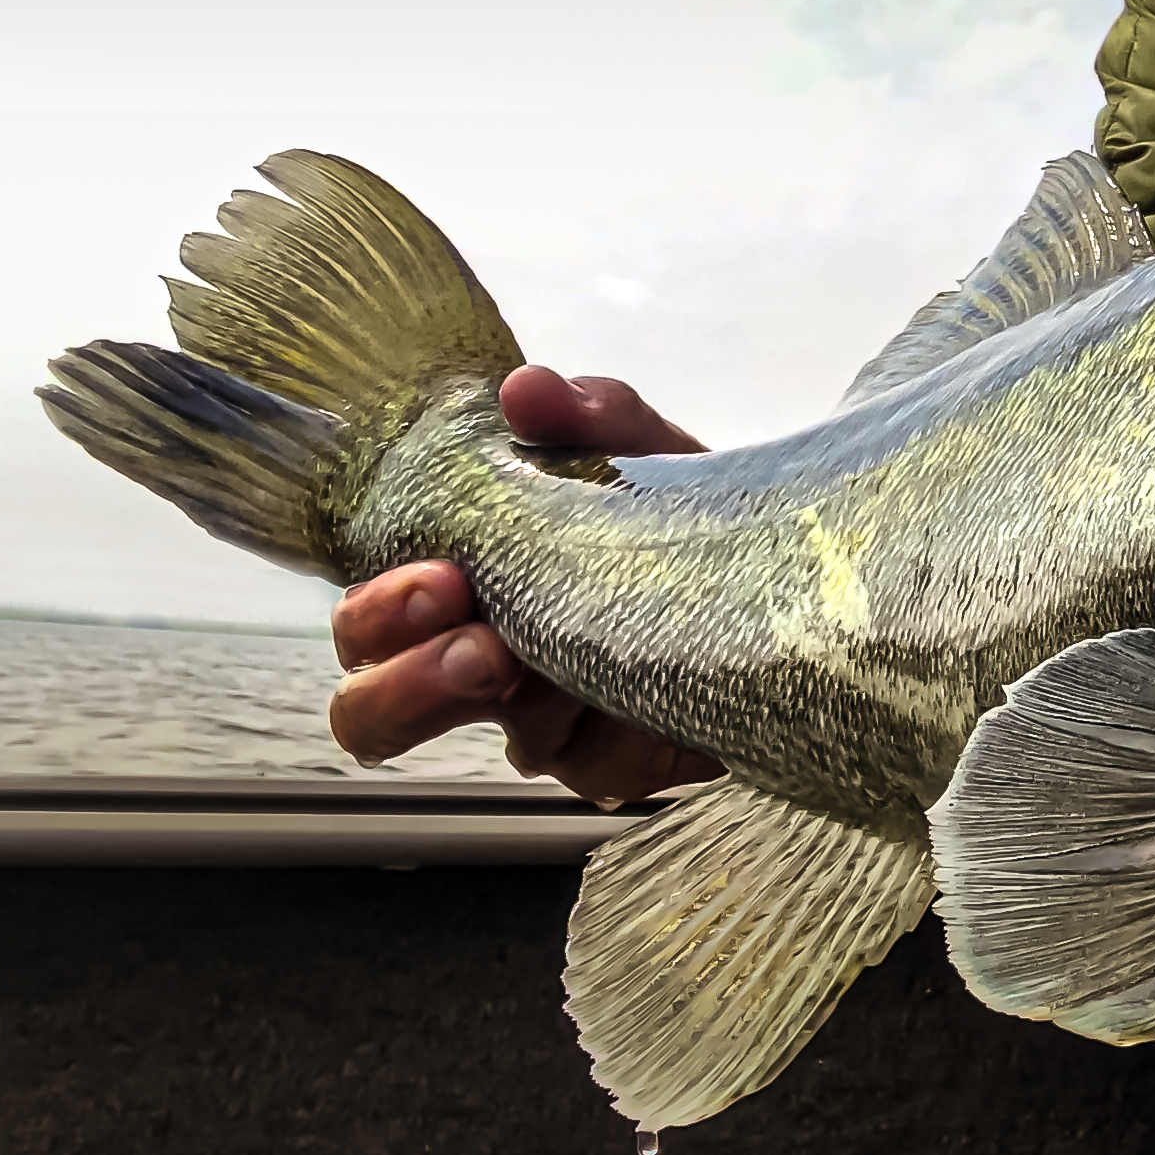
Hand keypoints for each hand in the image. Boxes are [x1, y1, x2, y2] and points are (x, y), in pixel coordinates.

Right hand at [326, 366, 724, 803]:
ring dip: (531, 704)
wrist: (785, 574)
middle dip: (411, 679)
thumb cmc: (679, 512)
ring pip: (496, 744)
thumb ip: (588, 415)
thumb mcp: (643, 449)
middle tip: (479, 641)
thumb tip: (527, 390)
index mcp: (461, 590)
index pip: (368, 625)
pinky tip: (644, 690)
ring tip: (551, 666)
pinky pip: (597, 764)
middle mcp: (483, 666)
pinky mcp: (617, 761)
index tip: (442, 574)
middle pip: (376, 712)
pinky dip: (618, 722)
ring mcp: (548, 724)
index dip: (380, 611)